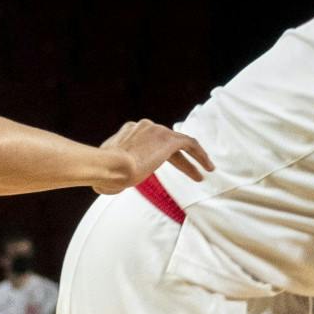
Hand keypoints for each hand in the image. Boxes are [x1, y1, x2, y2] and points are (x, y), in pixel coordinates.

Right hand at [92, 119, 213, 193]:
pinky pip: (190, 144)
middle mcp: (143, 127)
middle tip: (195, 172)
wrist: (109, 166)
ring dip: (194, 158)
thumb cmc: (104, 175)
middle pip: (167, 143)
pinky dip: (200, 154)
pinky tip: (208, 167)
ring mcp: (156, 130)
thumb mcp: (107, 173)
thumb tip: (105, 185)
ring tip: (206, 171)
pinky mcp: (167, 139)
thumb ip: (111, 173)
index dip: (163, 157)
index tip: (170, 169)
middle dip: (182, 160)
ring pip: (181, 143)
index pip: (150, 143)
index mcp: (128, 133)